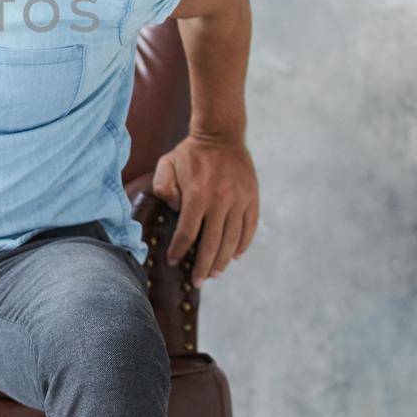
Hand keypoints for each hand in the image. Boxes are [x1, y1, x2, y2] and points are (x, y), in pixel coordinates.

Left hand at [148, 134, 258, 286]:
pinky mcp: (252, 198)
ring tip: (215, 274)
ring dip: (224, 261)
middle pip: (212, 243)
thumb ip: (164, 188)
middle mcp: (220, 201)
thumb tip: (174, 210)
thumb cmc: (190, 153)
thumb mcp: (166, 164)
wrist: (221, 134)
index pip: (187, 233)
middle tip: (197, 282)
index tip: (173, 262)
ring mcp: (239, 200)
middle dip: (203, 266)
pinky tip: (235, 256)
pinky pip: (249, 228)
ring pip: (232, 240)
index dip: (179, 251)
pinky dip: (243, 245)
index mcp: (197, 195)